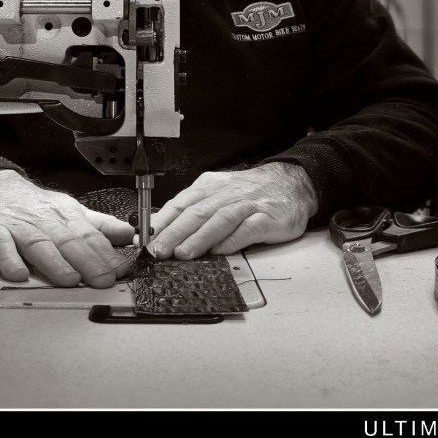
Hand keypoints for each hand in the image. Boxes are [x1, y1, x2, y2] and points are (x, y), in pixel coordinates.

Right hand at [0, 170, 133, 287]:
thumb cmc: (32, 205)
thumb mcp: (69, 210)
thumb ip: (98, 225)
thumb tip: (130, 235)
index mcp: (65, 214)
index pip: (89, 234)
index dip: (106, 252)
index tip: (121, 269)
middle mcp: (43, 220)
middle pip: (67, 240)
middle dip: (88, 260)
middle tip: (103, 279)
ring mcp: (17, 225)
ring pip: (38, 244)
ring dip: (54, 262)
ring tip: (69, 279)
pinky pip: (0, 245)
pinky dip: (9, 258)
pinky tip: (18, 274)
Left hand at [147, 162, 317, 259]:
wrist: (291, 183)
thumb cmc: (250, 193)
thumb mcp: (218, 193)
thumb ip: (194, 210)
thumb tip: (164, 232)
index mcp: (209, 187)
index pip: (180, 204)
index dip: (162, 223)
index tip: (145, 240)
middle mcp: (226, 194)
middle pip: (196, 213)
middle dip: (173, 233)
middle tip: (158, 251)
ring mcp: (247, 205)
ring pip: (218, 220)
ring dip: (199, 238)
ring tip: (183, 254)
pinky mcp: (267, 218)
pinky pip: (247, 229)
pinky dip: (232, 240)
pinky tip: (220, 251)